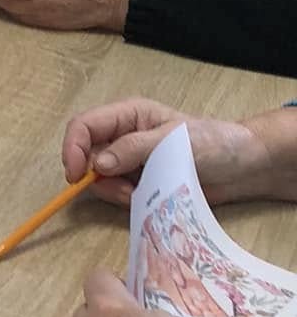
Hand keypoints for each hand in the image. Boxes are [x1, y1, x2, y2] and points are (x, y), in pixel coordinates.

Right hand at [61, 97, 269, 206]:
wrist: (243, 168)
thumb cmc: (214, 143)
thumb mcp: (172, 141)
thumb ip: (133, 149)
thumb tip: (97, 165)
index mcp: (128, 115)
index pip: (84, 126)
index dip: (72, 149)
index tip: (75, 176)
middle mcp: (123, 137)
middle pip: (85, 155)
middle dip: (96, 177)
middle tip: (122, 191)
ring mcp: (130, 161)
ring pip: (98, 179)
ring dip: (112, 191)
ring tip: (139, 195)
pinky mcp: (139, 182)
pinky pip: (116, 194)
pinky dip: (125, 200)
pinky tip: (146, 199)